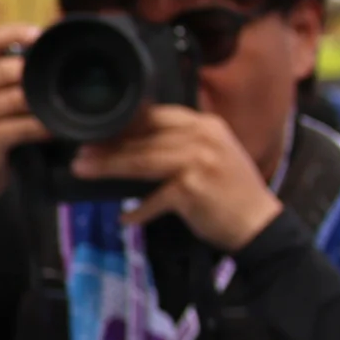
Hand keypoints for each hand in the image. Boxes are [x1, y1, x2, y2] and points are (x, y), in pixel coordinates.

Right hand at [0, 24, 47, 214]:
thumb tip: (52, 61)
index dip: (15, 32)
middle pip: (3, 68)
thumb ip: (14, 84)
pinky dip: (41, 127)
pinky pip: (18, 127)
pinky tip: (55, 129)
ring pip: (14, 98)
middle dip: (34, 72)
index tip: (41, 33)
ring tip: (64, 103)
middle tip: (60, 77)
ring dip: (42, 101)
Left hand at [76, 105, 283, 250]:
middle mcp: (203, 138)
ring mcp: (198, 162)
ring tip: (84, 170)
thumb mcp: (211, 155)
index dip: (124, 124)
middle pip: (143, 139)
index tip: (97, 132)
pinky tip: (125, 219)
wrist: (259, 223)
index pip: (157, 116)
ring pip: (142, 161)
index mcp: (206, 125)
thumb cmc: (230, 192)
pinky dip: (138, 211)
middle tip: (80, 153)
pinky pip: (154, 198)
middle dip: (108, 146)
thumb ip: (179, 144)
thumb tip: (130, 144)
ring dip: (109, 167)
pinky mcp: (192, 189)